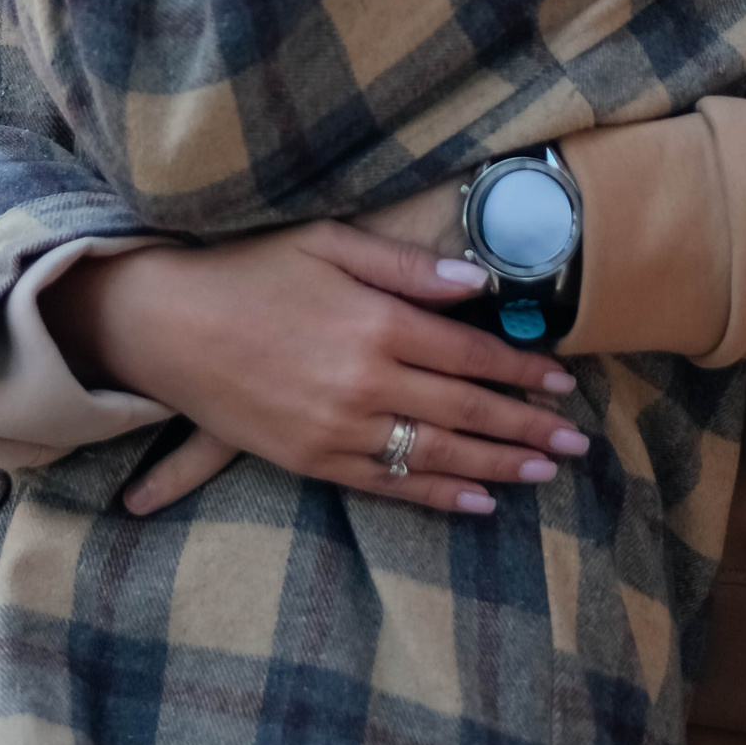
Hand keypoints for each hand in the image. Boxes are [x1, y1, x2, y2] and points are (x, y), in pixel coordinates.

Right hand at [49, 227, 594, 519]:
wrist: (167, 325)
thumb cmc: (248, 271)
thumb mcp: (328, 244)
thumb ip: (407, 267)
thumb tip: (477, 281)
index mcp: (376, 323)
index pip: (471, 353)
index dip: (522, 370)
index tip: (563, 380)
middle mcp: (365, 383)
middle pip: (466, 410)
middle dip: (528, 426)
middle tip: (578, 441)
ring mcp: (338, 430)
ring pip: (437, 455)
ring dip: (498, 465)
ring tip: (545, 470)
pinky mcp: (312, 461)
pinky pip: (389, 485)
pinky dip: (439, 494)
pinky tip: (478, 500)